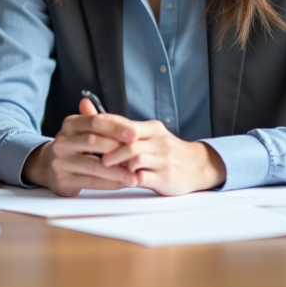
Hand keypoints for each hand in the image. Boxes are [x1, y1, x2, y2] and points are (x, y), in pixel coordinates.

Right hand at [22, 98, 139, 195]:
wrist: (49, 166)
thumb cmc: (75, 146)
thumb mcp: (82, 129)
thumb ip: (96, 119)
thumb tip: (88, 100)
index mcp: (70, 124)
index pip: (94, 121)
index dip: (115, 127)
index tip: (135, 133)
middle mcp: (62, 141)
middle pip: (93, 142)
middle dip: (118, 148)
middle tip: (138, 155)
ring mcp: (61, 162)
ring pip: (94, 166)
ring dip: (117, 171)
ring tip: (134, 175)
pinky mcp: (64, 180)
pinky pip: (91, 182)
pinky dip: (110, 183)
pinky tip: (122, 183)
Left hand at [99, 121, 226, 195]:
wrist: (198, 165)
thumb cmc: (165, 150)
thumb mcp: (149, 134)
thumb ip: (121, 127)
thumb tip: (87, 107)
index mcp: (153, 128)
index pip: (125, 125)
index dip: (105, 131)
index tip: (89, 136)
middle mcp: (160, 142)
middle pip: (129, 143)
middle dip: (110, 151)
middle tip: (98, 158)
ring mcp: (164, 160)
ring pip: (135, 160)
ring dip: (119, 165)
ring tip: (110, 168)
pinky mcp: (166, 177)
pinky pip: (143, 177)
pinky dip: (129, 179)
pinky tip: (122, 179)